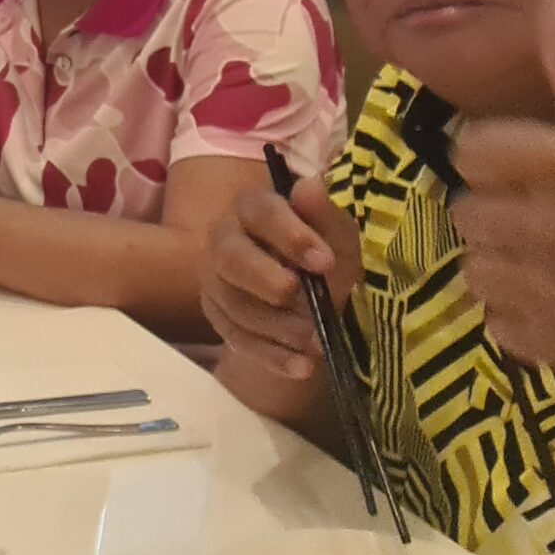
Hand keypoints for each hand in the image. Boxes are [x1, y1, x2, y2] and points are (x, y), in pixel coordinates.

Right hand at [201, 169, 360, 384]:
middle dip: (267, 281)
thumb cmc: (326, 258)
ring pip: (231, 302)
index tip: (324, 261)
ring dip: (275, 325)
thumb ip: (325, 216)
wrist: (314, 302)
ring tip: (316, 342)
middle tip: (305, 301)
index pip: (259, 211)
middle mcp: (224, 238)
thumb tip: (309, 187)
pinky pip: (234, 337)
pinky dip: (270, 355)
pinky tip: (302, 366)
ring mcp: (215, 279)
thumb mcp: (338, 238)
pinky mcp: (217, 315)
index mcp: (254, 208)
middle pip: (229, 256)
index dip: (289, 234)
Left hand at [450, 0, 554, 382]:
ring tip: (554, 255)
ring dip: (504, 260)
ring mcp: (548, 292)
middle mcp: (549, 228)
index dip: (497, 156)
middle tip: (549, 211)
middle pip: (467, 210)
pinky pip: (496, 320)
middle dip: (499, 207)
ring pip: (474, 266)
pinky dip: (520, 313)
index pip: (471, 152)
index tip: (534, 163)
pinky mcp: (552, 344)